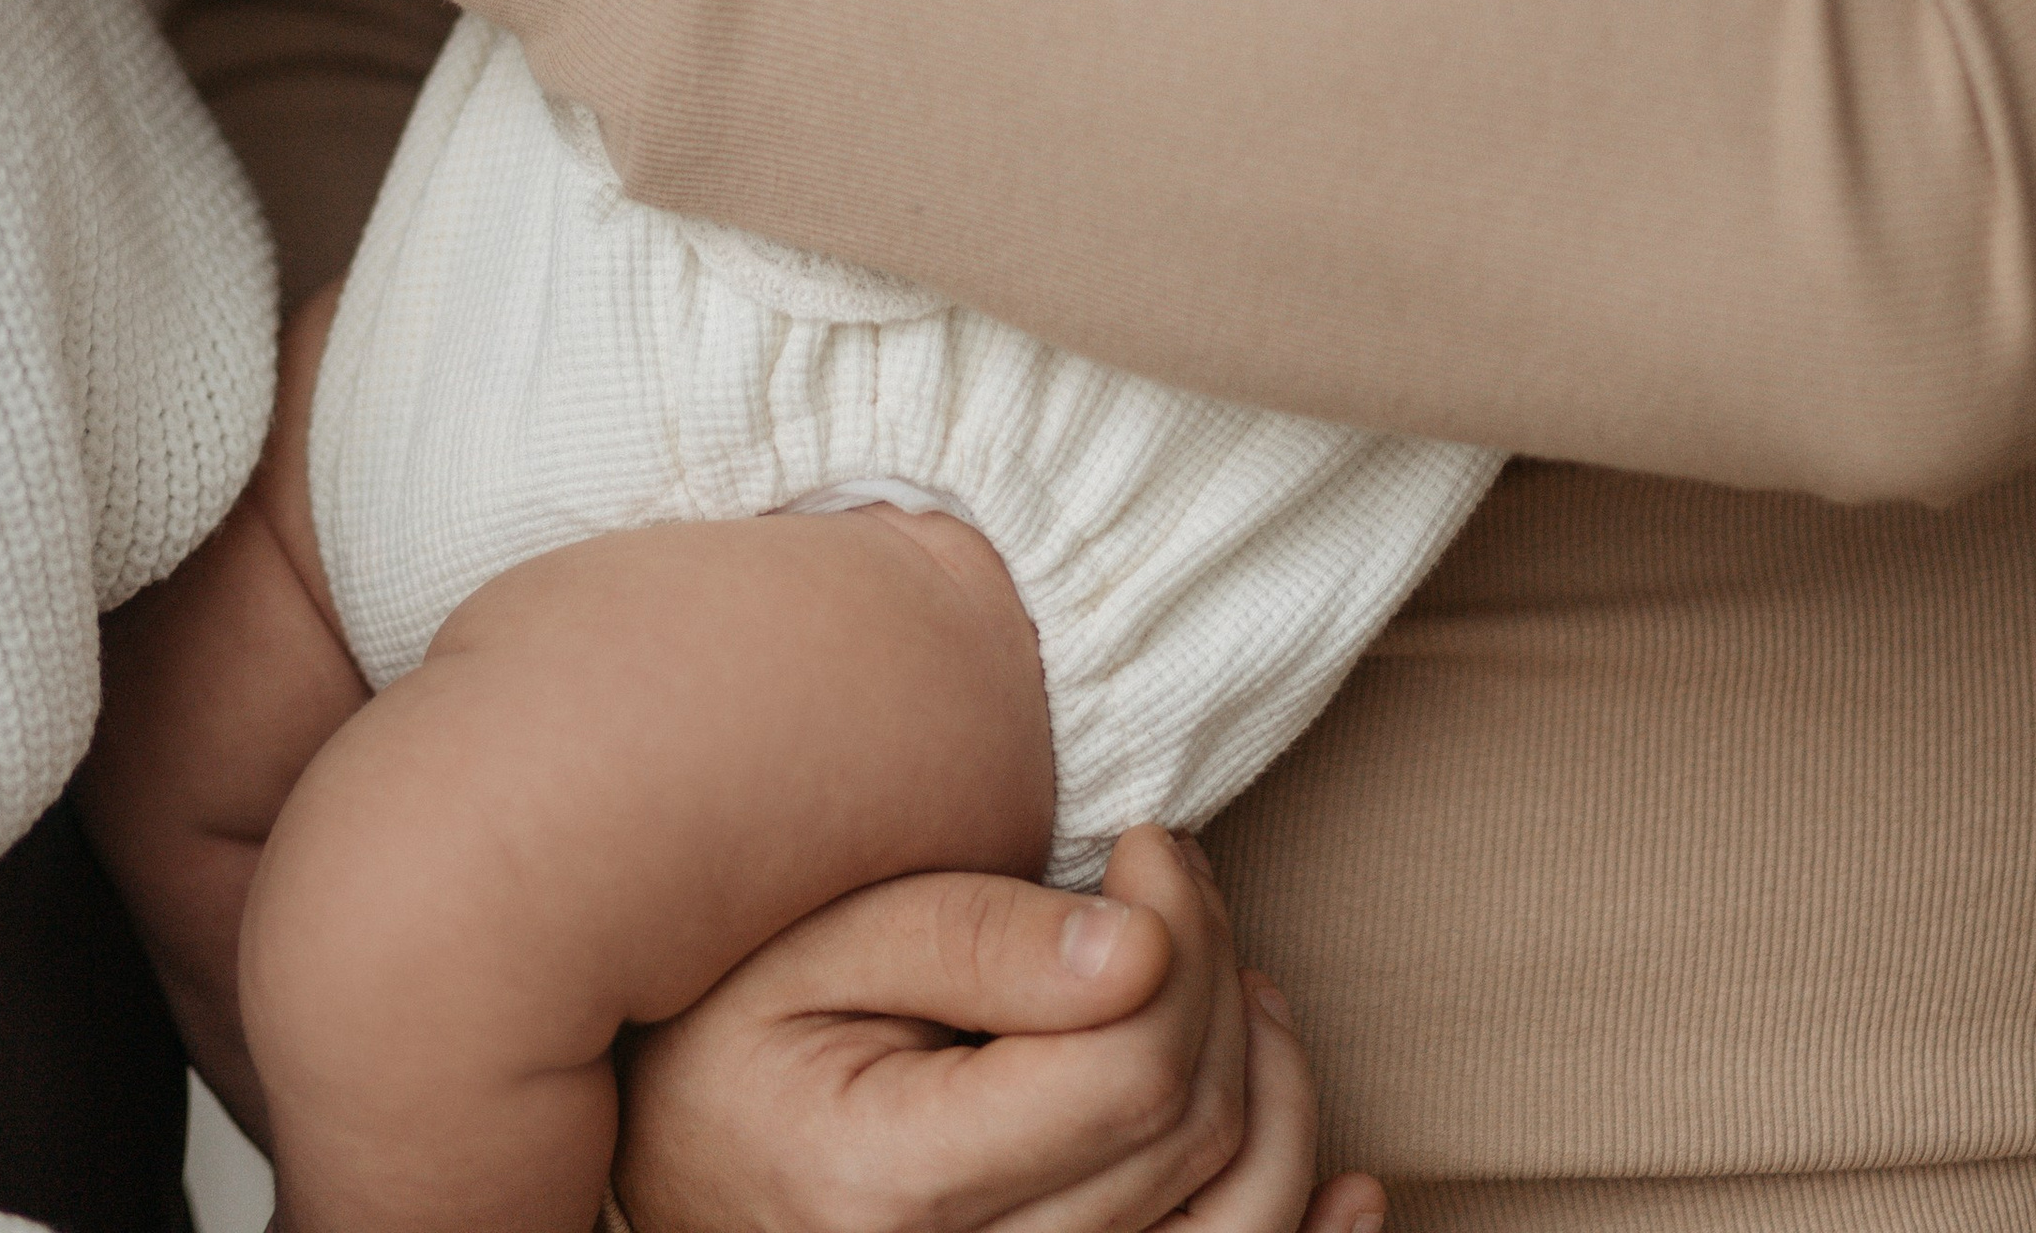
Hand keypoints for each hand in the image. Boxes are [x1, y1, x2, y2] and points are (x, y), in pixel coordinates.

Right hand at [615, 826, 1383, 1232]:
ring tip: (1228, 979)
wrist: (689, 1158)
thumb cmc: (747, 1025)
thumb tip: (1145, 943)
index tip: (1150, 841)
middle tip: (1179, 875)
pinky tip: (1347, 1185)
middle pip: (1194, 1136)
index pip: (1131, 1071)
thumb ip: (980, 939)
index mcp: (891, 1191)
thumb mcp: (830, 946)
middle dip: (1222, 974)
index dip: (1180, 933)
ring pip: (1237, 1224)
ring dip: (1275, 1084)